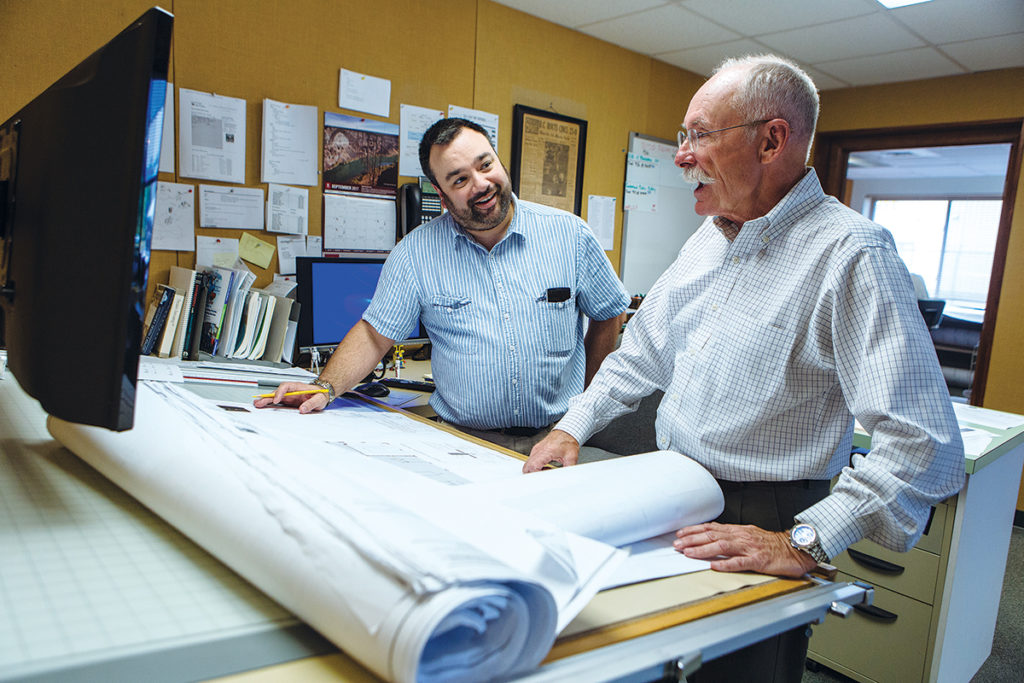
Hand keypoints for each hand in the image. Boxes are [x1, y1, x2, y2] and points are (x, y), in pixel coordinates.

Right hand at [253, 381, 329, 413]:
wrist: (322, 395)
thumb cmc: (321, 394)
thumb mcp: (319, 399)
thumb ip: (311, 403)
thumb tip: (302, 409)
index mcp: (298, 387)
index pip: (286, 386)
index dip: (280, 392)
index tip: (277, 400)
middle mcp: (292, 391)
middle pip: (277, 391)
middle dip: (268, 396)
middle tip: (260, 402)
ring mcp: (289, 396)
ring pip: (275, 396)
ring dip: (266, 400)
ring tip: (257, 404)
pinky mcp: (288, 401)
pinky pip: (277, 402)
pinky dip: (270, 404)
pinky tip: (263, 406)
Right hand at [523, 429, 579, 472]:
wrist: (567, 431)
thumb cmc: (568, 441)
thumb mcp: (571, 457)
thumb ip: (569, 469)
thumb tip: (568, 477)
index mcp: (546, 451)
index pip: (533, 466)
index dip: (536, 475)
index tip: (542, 479)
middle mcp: (538, 450)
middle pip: (526, 467)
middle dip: (533, 475)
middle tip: (543, 477)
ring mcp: (536, 449)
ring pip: (528, 464)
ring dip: (534, 470)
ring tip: (546, 471)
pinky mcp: (537, 450)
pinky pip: (531, 461)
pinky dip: (536, 466)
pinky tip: (545, 467)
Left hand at [673, 522, 817, 577]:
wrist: (796, 548)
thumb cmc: (773, 544)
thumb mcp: (750, 535)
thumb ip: (733, 536)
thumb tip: (713, 535)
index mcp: (739, 530)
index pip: (712, 528)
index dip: (694, 530)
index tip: (680, 533)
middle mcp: (742, 536)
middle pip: (712, 535)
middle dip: (692, 539)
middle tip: (677, 543)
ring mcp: (750, 548)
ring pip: (722, 546)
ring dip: (703, 550)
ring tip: (688, 553)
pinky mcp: (759, 560)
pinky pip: (740, 562)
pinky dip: (726, 564)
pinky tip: (714, 566)